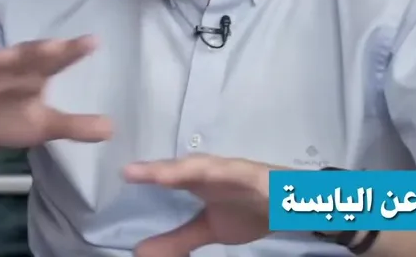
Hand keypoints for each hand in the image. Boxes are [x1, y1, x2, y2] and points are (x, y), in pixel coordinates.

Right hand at [0, 36, 111, 148]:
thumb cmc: (7, 114)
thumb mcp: (43, 125)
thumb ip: (74, 126)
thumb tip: (112, 129)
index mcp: (31, 74)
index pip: (54, 60)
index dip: (72, 52)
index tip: (93, 42)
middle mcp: (9, 70)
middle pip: (23, 56)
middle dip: (37, 52)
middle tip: (56, 46)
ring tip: (1, 58)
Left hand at [124, 155, 275, 256]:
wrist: (293, 204)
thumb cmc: (248, 210)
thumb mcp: (209, 229)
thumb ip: (177, 239)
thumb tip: (140, 252)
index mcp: (197, 181)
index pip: (167, 176)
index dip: (145, 175)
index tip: (122, 175)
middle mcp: (212, 171)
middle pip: (182, 168)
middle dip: (159, 169)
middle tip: (131, 172)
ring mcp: (234, 171)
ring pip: (207, 167)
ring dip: (184, 169)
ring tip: (160, 174)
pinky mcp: (257, 175)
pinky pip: (241, 173)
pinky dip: (229, 173)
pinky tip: (214, 172)